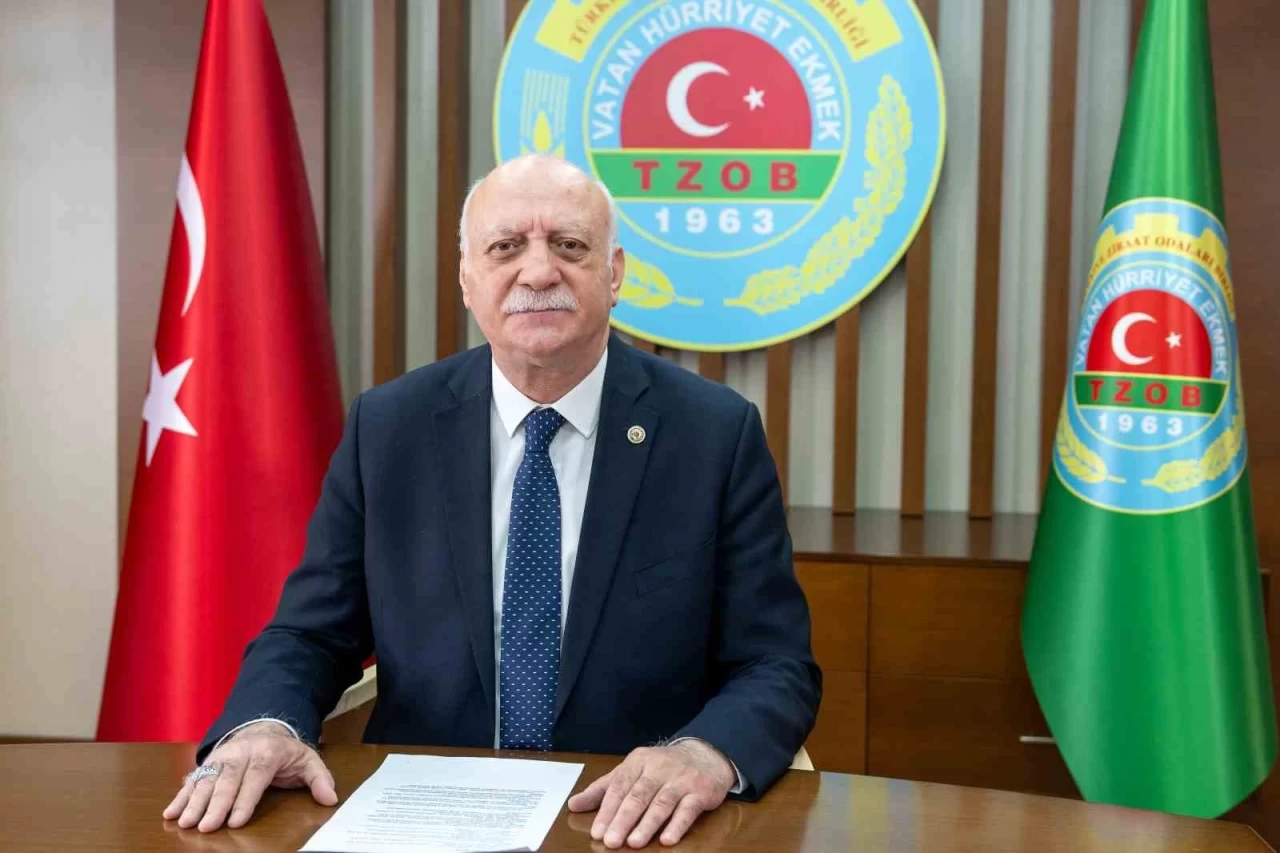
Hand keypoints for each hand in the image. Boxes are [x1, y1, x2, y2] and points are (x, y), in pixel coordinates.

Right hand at [162, 722, 337, 831]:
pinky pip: (193, 778)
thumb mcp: (308, 760)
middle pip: (227, 780)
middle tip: (206, 827)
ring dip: (193, 801)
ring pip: (206, 779)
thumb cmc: (285, 751)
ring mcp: (222, 756)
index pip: (255, 776)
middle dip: (215, 804)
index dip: (245, 799)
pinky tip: (170, 812)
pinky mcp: (208, 762)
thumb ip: (320, 778)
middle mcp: (241, 752)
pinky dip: (180, 795)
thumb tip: (330, 798)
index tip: (236, 821)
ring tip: (184, 822)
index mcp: (267, 752)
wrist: (264, 726)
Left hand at [567, 740, 735, 847]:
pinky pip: (688, 809)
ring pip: (661, 803)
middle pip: (639, 795)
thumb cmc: (662, 768)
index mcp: (638, 762)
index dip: (608, 810)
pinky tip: (667, 839)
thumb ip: (603, 789)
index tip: (597, 832)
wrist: (705, 756)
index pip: (620, 786)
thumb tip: (574, 804)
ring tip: (634, 843)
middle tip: (611, 841)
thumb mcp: (631, 771)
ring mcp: (681, 780)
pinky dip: (677, 824)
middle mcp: (659, 768)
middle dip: (623, 819)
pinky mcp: (700, 792)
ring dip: (647, 824)